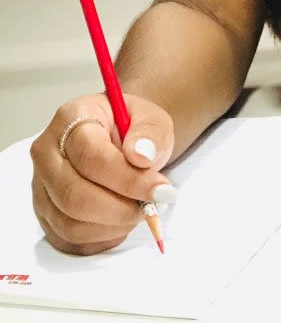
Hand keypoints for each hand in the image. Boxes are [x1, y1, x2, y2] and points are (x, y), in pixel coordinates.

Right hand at [30, 92, 175, 255]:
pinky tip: (121, 223)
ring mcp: (41, 186)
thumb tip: (141, 155)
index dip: (127, 179)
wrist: (122, 141)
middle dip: (119, 209)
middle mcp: (47, 152)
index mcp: (71, 118)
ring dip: (111, 226)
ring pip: (69, 223)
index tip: (160, 191)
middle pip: (73, 195)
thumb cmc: (133, 129)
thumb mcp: (152, 119)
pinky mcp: (45, 213)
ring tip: (137, 211)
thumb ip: (150, 133)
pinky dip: (100, 239)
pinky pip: (68, 240)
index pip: (91, 156)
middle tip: (150, 207)